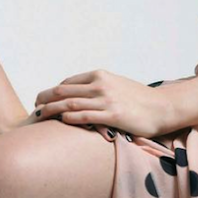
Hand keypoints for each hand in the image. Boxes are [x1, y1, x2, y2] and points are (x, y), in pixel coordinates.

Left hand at [32, 69, 174, 138]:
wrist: (163, 107)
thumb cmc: (142, 99)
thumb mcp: (118, 85)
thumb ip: (100, 87)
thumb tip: (84, 95)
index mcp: (100, 76)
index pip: (68, 83)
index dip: (52, 92)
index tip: (43, 100)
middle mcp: (101, 85)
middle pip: (63, 92)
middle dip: (45, 100)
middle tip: (34, 109)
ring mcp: (106, 100)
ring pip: (69, 104)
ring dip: (51, 110)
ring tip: (39, 117)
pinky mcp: (112, 116)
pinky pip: (85, 116)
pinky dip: (69, 118)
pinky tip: (60, 122)